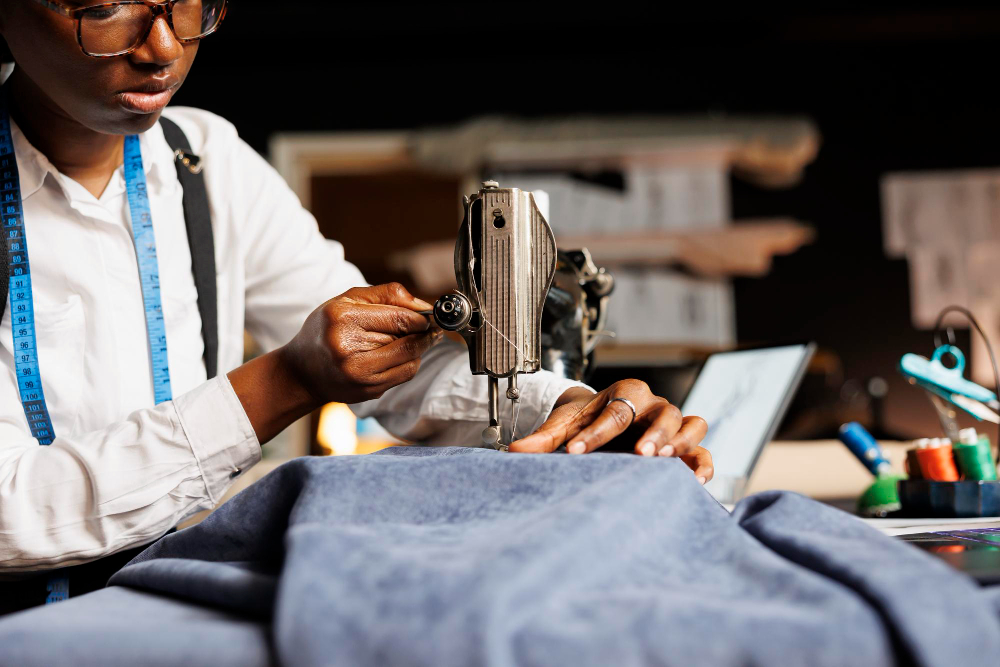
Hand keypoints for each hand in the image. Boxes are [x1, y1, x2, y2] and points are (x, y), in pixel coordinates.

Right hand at [280, 283, 440, 404]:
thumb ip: (387, 294)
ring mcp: (359, 374)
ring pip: (410, 358)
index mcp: (343, 319)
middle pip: (406, 339)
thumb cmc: (326, 329)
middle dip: (419, 332)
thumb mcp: (348, 300)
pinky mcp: (369, 391)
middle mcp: (349, 349)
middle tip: (423, 327)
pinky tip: (399, 354)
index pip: (399, 318)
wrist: (303, 372)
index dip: (421, 318)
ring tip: (410, 339)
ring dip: (418, 348)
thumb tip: (424, 306)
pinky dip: (410, 362)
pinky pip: (405, 374)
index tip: (428, 317)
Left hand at [509, 380, 712, 482]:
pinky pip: (703, 449)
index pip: (614, 411)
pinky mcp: (685, 444)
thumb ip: (543, 439)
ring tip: (665, 460)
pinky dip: (703, 462)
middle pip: (664, 412)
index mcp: (624, 393)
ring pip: (691, 423)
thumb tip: (513, 451)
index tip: (576, 452)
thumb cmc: (587, 422)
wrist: (603, 421)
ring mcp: (672, 424)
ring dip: (681, 441)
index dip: (596, 434)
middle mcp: (652, 405)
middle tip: (640, 453)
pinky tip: (695, 480)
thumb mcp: (565, 425)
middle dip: (653, 432)